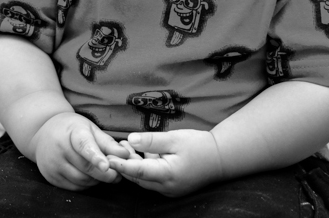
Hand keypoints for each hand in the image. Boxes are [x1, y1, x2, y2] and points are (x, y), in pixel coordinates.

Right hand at [30, 112, 129, 190]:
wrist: (43, 132)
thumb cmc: (71, 129)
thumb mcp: (89, 128)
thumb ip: (108, 142)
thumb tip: (125, 154)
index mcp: (72, 133)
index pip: (84, 146)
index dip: (96, 157)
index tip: (106, 166)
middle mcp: (59, 149)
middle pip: (86, 168)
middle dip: (105, 174)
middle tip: (117, 174)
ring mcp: (53, 164)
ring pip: (81, 180)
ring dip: (96, 180)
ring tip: (102, 173)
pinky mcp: (51, 177)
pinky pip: (74, 187)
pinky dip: (86, 185)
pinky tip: (89, 176)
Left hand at [107, 129, 223, 196]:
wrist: (221, 158)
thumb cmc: (199, 146)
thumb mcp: (174, 138)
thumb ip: (151, 141)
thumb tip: (130, 140)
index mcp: (167, 174)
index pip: (137, 171)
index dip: (120, 164)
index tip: (106, 158)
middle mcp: (166, 186)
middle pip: (137, 177)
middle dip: (123, 163)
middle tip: (111, 147)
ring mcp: (169, 189)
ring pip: (143, 178)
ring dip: (132, 164)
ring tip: (122, 145)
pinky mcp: (171, 186)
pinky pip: (151, 178)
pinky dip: (143, 167)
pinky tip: (138, 152)